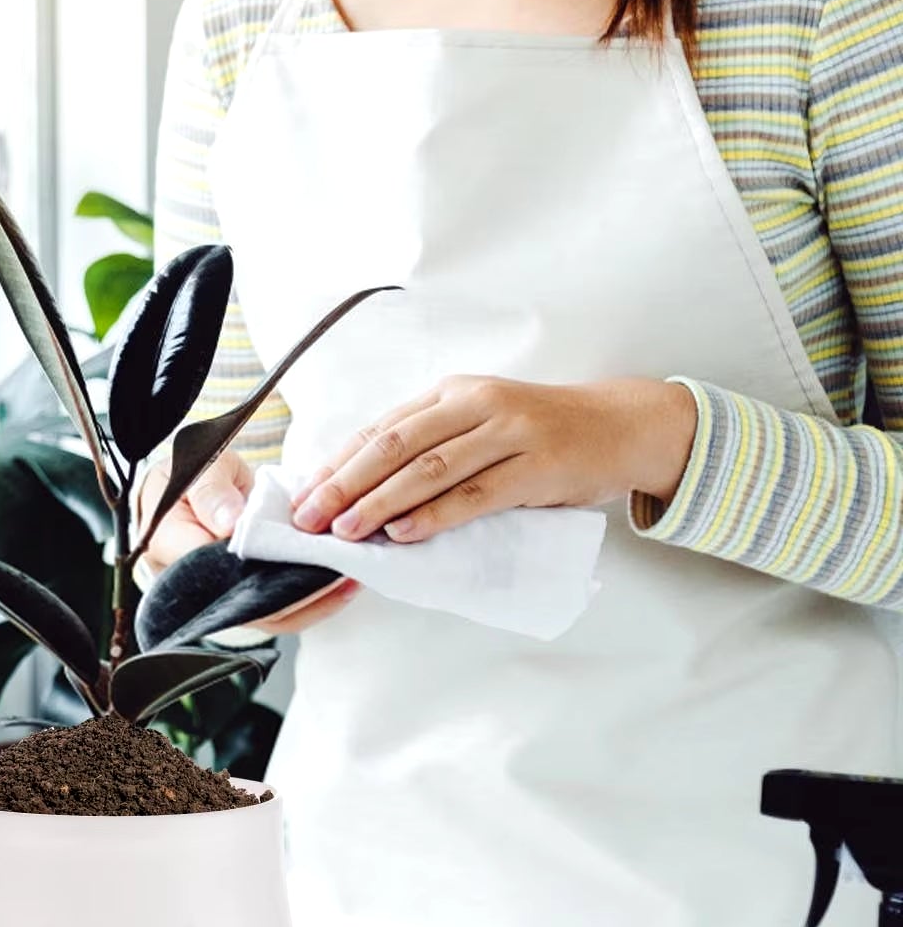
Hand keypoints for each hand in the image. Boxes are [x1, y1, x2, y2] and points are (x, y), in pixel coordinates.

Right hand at [138, 452, 360, 633]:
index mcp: (171, 548)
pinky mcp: (247, 593)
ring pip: (268, 614)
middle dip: (294, 591)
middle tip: (331, 573)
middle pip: (246, 605)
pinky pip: (280, 607)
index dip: (254, 571)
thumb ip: (211, 492)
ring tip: (345, 579)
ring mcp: (223, 593)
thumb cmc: (191, 474)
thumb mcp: (198, 468)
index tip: (293, 556)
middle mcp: (194, 583)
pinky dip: (313, 599)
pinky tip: (341, 583)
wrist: (195, 484)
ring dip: (311, 600)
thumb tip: (230, 524)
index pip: (211, 573)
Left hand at [291, 376, 698, 542]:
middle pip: (396, 445)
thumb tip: (363, 484)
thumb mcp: (480, 422)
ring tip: (347, 529)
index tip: (305, 494)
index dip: (338, 463)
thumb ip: (430, 443)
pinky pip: (475, 494)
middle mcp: (476, 405)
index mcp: (452, 393)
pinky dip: (435, 514)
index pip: (382, 428)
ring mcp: (508, 433)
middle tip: (312, 516)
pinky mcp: (536, 466)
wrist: (620, 425)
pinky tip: (404, 532)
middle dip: (346, 483)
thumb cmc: (540, 432)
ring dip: (382, 501)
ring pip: (430, 469)